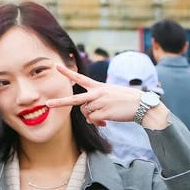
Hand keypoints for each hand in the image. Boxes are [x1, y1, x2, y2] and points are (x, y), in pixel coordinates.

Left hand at [47, 64, 169, 128]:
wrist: (142, 105)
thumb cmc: (126, 101)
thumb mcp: (109, 97)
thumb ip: (96, 104)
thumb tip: (89, 119)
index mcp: (98, 86)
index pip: (80, 78)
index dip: (67, 72)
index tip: (55, 66)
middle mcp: (97, 93)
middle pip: (74, 99)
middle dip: (60, 103)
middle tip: (47, 105)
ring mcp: (100, 103)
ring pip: (86, 113)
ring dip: (93, 117)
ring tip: (104, 118)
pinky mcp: (105, 112)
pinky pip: (93, 120)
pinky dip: (98, 123)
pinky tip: (106, 123)